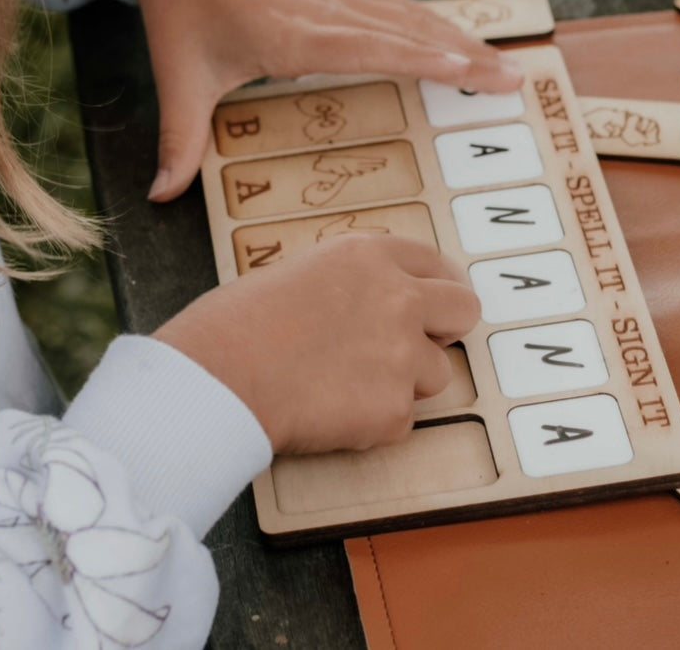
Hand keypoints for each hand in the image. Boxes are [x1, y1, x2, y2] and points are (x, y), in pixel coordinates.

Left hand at [103, 0, 524, 201]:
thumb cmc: (178, 7)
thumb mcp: (178, 76)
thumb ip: (178, 139)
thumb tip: (159, 197)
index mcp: (288, 33)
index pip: (364, 45)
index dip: (417, 56)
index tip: (466, 67)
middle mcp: (322, 11)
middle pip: (406, 30)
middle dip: (465, 54)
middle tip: (515, 80)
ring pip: (409, 16)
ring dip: (461, 38)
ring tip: (507, 66)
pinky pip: (396, 9)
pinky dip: (435, 26)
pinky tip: (460, 41)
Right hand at [150, 235, 479, 453]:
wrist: (216, 379)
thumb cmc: (233, 327)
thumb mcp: (297, 273)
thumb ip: (349, 284)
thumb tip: (366, 305)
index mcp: (368, 256)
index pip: (434, 262)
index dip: (437, 286)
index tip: (435, 303)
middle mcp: (398, 298)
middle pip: (464, 310)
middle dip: (444, 330)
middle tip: (413, 346)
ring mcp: (401, 355)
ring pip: (436, 374)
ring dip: (402, 383)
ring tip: (345, 386)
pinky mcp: (393, 410)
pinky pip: (401, 420)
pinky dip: (373, 424)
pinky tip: (329, 413)